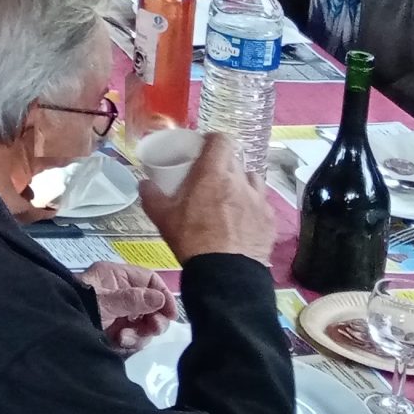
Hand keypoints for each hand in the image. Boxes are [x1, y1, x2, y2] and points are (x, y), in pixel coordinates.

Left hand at [81, 259, 176, 351]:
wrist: (55, 331)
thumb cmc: (78, 306)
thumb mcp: (103, 302)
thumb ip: (132, 300)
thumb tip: (159, 298)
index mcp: (116, 276)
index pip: (149, 279)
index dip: (163, 294)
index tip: (171, 314)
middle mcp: (120, 292)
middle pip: (151, 305)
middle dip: (153, 319)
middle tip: (152, 329)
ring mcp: (118, 312)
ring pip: (144, 324)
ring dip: (139, 333)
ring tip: (124, 338)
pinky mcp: (115, 330)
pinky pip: (133, 337)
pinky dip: (130, 342)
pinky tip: (118, 343)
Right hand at [138, 132, 275, 265]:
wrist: (225, 273)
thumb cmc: (191, 240)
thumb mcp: (162, 217)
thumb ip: (151, 195)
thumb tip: (144, 184)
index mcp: (213, 173)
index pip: (221, 140)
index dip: (213, 140)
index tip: (205, 147)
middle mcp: (239, 181)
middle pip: (235, 160)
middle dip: (224, 165)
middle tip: (212, 178)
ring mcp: (258, 200)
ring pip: (253, 180)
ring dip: (242, 183)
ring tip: (232, 198)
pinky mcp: (270, 219)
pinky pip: (262, 204)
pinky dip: (253, 207)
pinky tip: (244, 220)